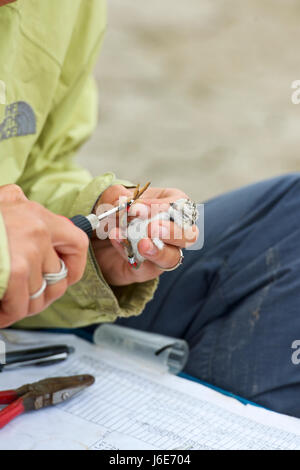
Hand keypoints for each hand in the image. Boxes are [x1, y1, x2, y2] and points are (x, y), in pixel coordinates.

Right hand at [0, 185, 88, 326]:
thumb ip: (11, 201)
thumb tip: (18, 199)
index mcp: (36, 213)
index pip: (77, 242)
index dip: (73, 266)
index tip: (64, 278)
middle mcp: (38, 229)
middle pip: (58, 276)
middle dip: (42, 295)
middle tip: (25, 301)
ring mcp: (28, 249)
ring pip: (39, 295)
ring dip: (22, 307)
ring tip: (6, 306)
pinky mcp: (16, 270)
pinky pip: (20, 304)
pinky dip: (8, 314)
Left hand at [91, 184, 198, 285]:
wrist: (94, 238)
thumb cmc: (110, 213)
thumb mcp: (109, 198)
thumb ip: (116, 196)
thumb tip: (124, 202)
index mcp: (170, 206)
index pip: (180, 205)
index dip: (164, 206)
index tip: (139, 207)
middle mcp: (172, 232)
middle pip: (188, 235)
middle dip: (172, 232)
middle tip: (152, 228)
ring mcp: (162, 254)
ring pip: (173, 257)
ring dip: (158, 251)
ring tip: (142, 244)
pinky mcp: (146, 271)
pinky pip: (145, 267)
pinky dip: (130, 253)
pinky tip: (117, 241)